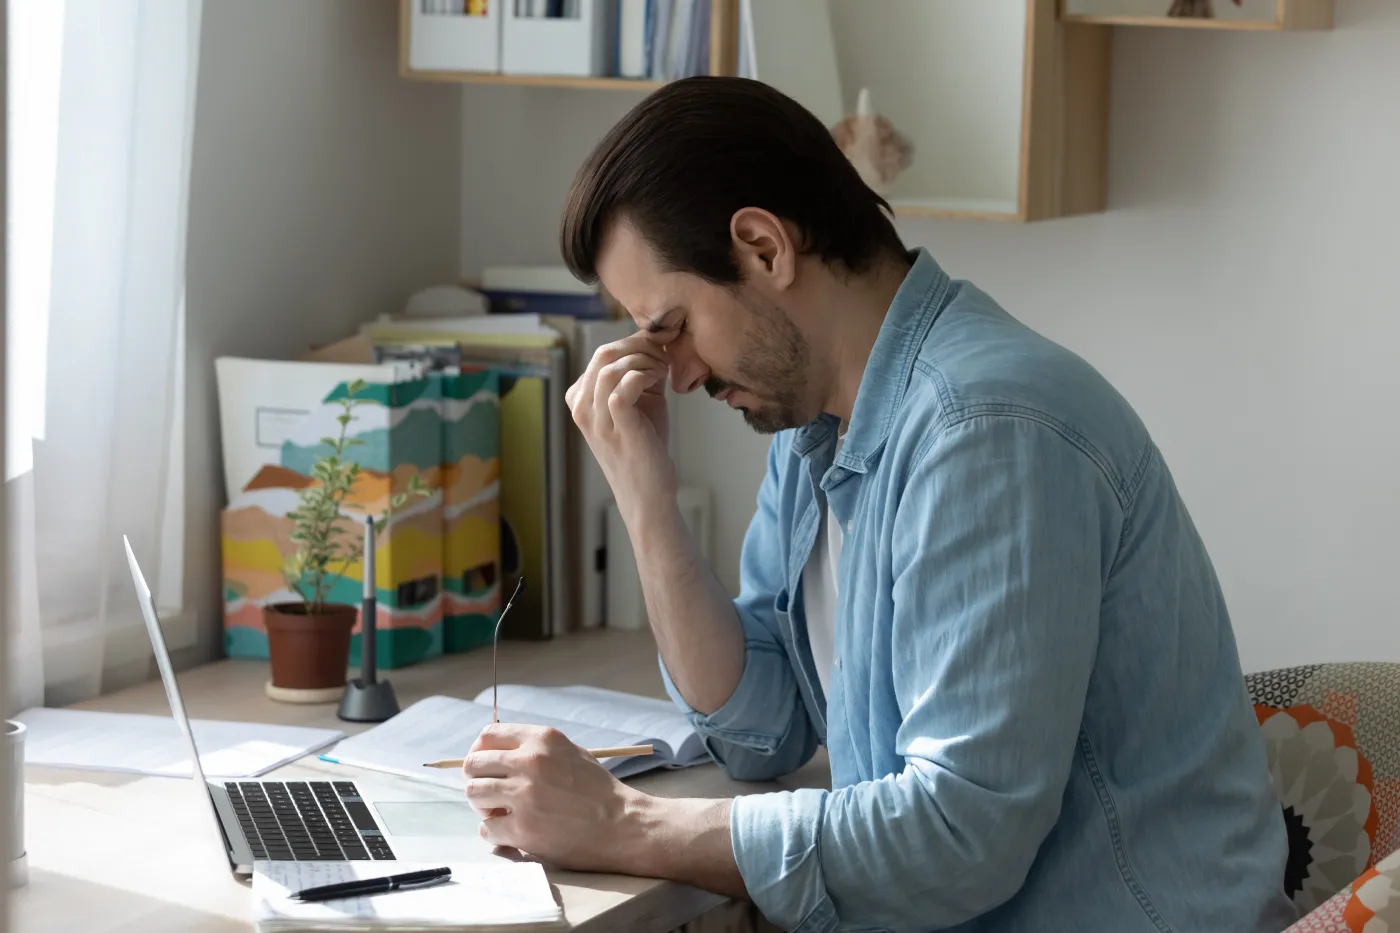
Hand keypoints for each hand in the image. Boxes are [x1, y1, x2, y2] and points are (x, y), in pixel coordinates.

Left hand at [462, 723, 648, 872]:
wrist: (622, 824)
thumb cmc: (598, 791)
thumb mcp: (570, 752)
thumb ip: (534, 748)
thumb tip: (496, 754)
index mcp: (542, 739)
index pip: (488, 736)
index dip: (479, 752)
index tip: (484, 766)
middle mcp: (530, 762)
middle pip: (473, 764)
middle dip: (476, 779)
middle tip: (489, 794)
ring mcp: (524, 795)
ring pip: (474, 793)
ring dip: (483, 806)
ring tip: (501, 813)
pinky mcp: (523, 828)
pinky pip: (486, 828)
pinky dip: (494, 832)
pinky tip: (510, 833)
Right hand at [565, 333, 675, 523]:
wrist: (647, 492)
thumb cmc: (644, 446)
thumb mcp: (638, 403)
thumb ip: (639, 374)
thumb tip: (654, 343)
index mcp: (580, 399)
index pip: (602, 354)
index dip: (633, 344)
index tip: (657, 352)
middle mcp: (581, 408)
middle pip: (603, 354)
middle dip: (639, 347)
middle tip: (662, 357)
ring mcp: (596, 420)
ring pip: (611, 367)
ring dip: (643, 361)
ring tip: (662, 370)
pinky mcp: (617, 428)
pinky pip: (622, 387)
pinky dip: (644, 376)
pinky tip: (659, 381)